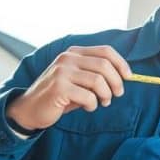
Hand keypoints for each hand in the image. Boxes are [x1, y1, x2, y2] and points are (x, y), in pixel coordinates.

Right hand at [6, 45, 132, 129]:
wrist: (30, 109)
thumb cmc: (60, 95)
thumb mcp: (78, 79)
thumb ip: (96, 74)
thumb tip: (125, 76)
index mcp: (74, 53)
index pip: (105, 51)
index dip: (121, 63)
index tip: (129, 77)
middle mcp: (67, 58)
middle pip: (105, 65)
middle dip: (116, 82)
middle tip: (117, 95)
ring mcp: (62, 72)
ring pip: (98, 81)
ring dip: (106, 95)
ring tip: (102, 102)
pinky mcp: (59, 87)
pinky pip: (88, 96)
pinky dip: (93, 104)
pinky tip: (88, 107)